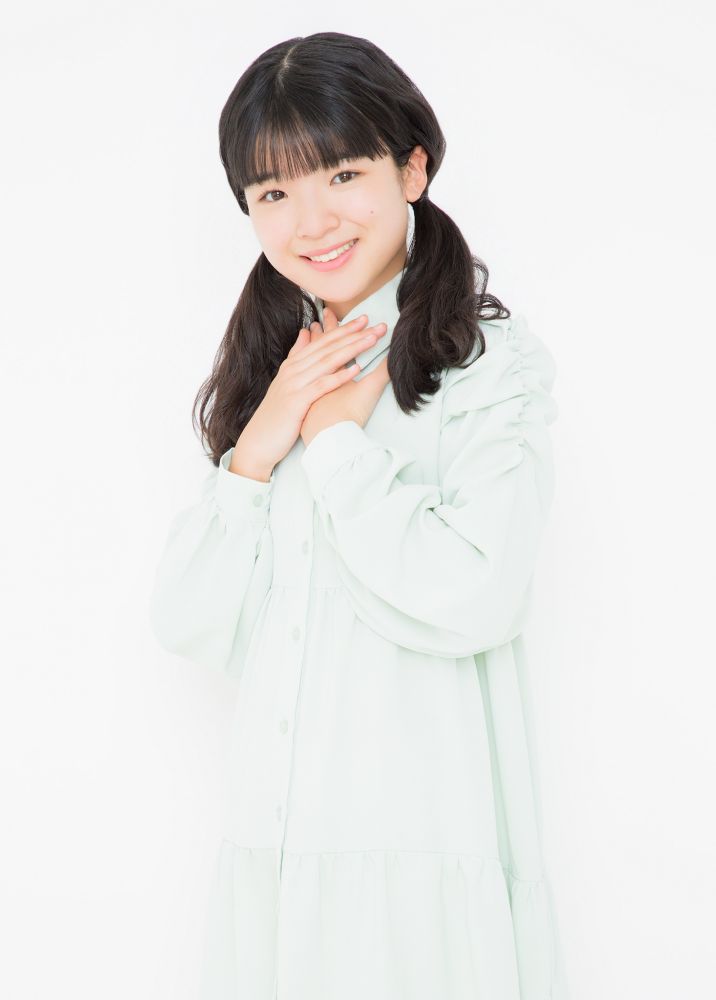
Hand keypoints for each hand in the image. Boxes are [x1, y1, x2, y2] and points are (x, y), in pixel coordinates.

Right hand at [232, 309, 387, 477]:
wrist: (259, 440)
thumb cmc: (277, 415)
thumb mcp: (286, 381)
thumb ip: (297, 357)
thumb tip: (306, 332)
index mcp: (293, 364)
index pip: (322, 341)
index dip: (343, 328)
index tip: (364, 319)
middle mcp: (293, 370)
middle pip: (327, 347)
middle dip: (352, 333)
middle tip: (375, 322)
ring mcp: (294, 384)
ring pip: (327, 361)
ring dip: (351, 349)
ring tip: (371, 339)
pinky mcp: (296, 402)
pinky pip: (321, 385)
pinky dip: (339, 376)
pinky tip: (356, 369)